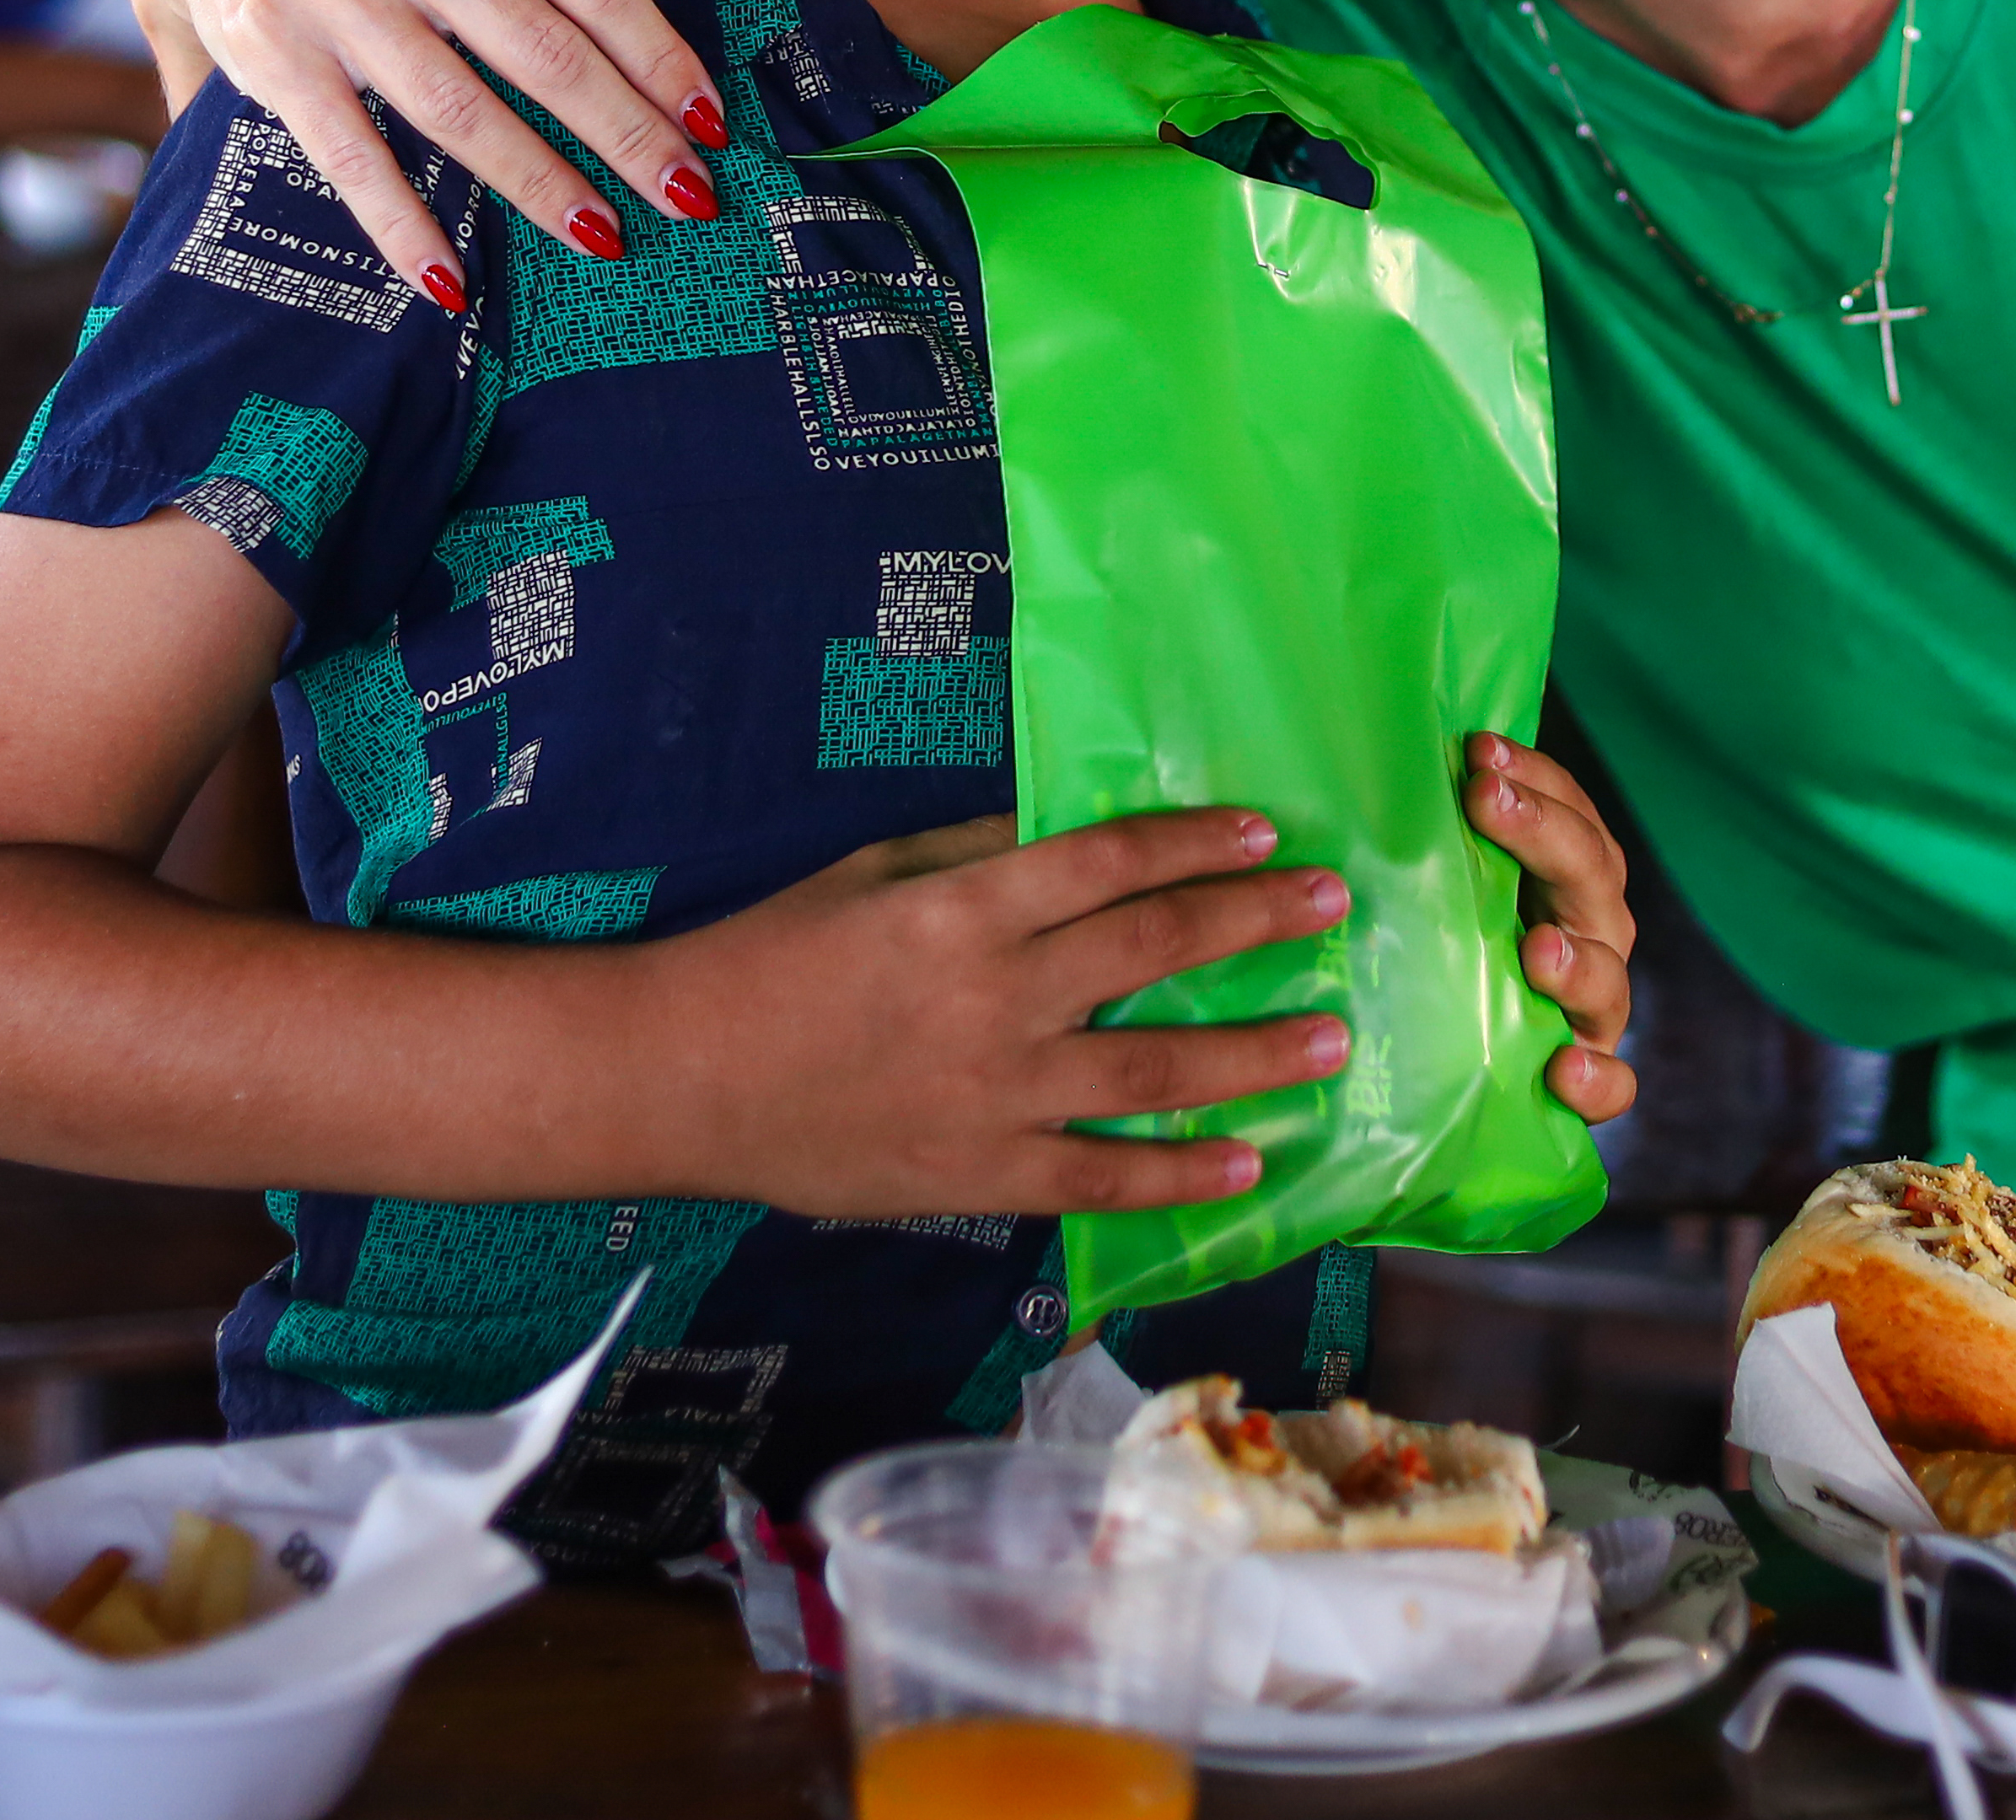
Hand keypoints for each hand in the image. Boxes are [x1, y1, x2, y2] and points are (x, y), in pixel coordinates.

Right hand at [123, 0, 719, 296]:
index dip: (657, 53)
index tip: (710, 117)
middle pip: (540, 50)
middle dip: (624, 133)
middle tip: (689, 198)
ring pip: (457, 107)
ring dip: (537, 182)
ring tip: (602, 237)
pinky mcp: (271, 54)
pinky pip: (349, 153)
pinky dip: (398, 222)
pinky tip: (450, 282)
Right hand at [636, 808, 1352, 1219]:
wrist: (682, 1075)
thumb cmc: (772, 955)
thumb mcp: (874, 874)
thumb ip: (979, 858)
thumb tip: (1075, 842)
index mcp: (966, 908)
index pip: (1109, 864)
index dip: (1196, 845)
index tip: (1267, 836)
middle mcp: (996, 996)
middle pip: (1152, 951)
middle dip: (1252, 924)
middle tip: (1333, 907)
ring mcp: (994, 1094)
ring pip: (1151, 1072)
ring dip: (1250, 1057)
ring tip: (1329, 1042)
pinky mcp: (979, 1173)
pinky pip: (1099, 1179)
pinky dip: (1178, 1177)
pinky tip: (1246, 1166)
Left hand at [1465, 733, 1634, 1123]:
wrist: (1463, 1064)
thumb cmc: (1448, 950)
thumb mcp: (1450, 887)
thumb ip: (1443, 838)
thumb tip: (1386, 759)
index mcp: (1568, 879)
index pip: (1571, 813)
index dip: (1536, 777)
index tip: (1479, 749)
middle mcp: (1590, 935)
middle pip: (1590, 875)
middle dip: (1542, 831)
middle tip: (1486, 798)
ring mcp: (1594, 1009)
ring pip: (1608, 978)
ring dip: (1577, 962)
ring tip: (1539, 950)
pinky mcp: (1590, 1080)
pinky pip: (1613, 1085)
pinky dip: (1597, 1080)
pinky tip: (1563, 1070)